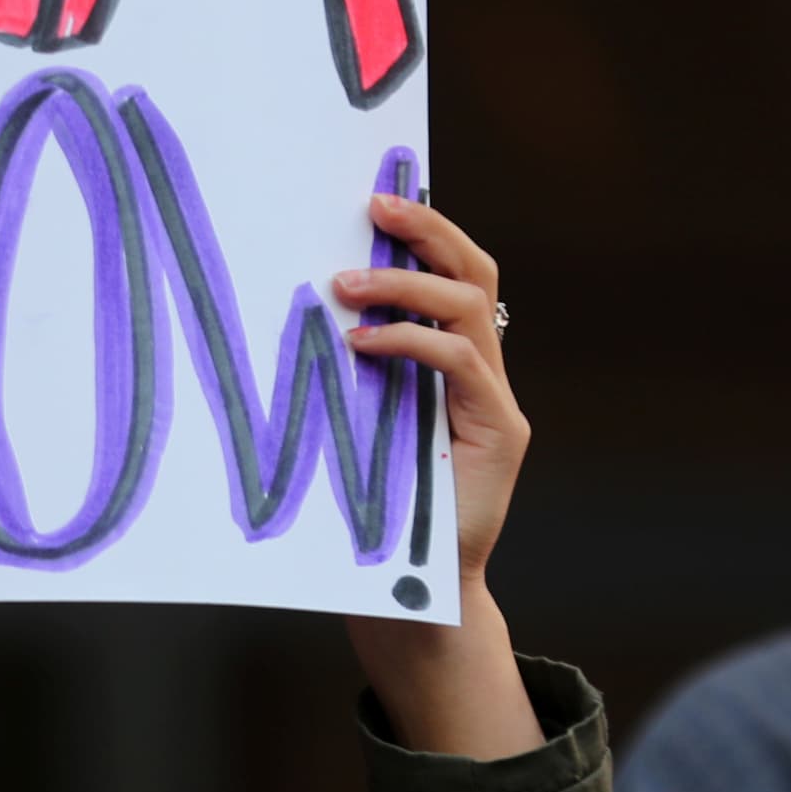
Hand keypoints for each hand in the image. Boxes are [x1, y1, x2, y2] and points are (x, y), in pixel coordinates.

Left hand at [336, 190, 542, 759]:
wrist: (407, 596)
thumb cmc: (365, 512)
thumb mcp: (350, 425)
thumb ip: (346, 372)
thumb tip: (290, 307)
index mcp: (449, 363)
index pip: (450, 272)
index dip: (421, 228)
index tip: (368, 195)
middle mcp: (482, 373)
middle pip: (475, 271)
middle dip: (427, 229)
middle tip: (373, 207)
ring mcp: (495, 402)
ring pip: (471, 308)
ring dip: (407, 285)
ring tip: (346, 285)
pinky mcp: (500, 433)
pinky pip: (460, 365)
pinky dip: (411, 344)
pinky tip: (361, 345)